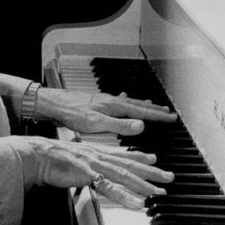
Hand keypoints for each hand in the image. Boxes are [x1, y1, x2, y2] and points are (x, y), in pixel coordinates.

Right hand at [19, 136, 173, 207]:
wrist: (37, 155)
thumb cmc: (51, 158)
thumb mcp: (75, 156)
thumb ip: (89, 160)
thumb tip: (94, 166)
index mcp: (97, 152)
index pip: (123, 155)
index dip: (141, 158)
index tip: (155, 160)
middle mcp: (100, 156)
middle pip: (131, 166)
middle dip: (152, 172)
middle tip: (169, 178)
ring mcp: (95, 165)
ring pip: (125, 176)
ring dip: (144, 185)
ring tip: (159, 192)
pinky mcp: (88, 176)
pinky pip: (110, 188)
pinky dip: (125, 196)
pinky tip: (137, 204)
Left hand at [36, 87, 176, 135]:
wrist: (53, 104)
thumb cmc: (71, 113)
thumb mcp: (97, 123)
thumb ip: (120, 126)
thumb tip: (141, 126)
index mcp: (115, 106)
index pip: (142, 111)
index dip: (158, 116)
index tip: (171, 118)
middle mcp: (112, 101)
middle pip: (139, 105)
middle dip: (155, 110)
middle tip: (169, 113)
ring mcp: (105, 100)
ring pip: (130, 102)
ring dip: (143, 105)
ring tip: (153, 105)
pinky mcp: (97, 102)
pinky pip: (118, 101)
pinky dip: (127, 101)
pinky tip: (124, 98)